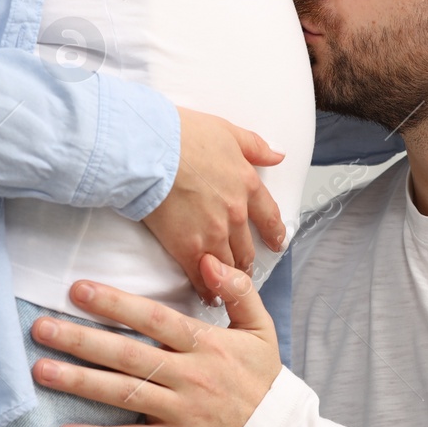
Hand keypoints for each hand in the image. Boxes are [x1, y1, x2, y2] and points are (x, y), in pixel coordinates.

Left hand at [29, 254, 281, 426]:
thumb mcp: (261, 331)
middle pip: (129, 355)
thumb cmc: (263, 383)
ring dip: (80, 383)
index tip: (79, 290)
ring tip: (41, 370)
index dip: (117, 304)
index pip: (155, 320)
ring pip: (123, 395)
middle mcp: (189, 377)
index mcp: (207, 346)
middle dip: (82, 340)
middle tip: (40, 327)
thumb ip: (239, 291)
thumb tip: (210, 259)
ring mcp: (180, 413)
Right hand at [143, 107, 288, 302]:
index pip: (268, 216)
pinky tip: (206, 295)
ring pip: (228, 265)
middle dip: (247, 260)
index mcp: (247, 184)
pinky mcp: (188, 248)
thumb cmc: (182, 135)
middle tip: (244, 270)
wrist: (150, 149)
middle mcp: (235, 213)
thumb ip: (255, 147)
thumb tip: (277, 156)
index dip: (273, 232)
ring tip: (225, 286)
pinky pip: (203, 276)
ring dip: (228, 277)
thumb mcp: (227, 131)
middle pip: (247, 246)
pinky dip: (206, 289)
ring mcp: (213, 233)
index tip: (276, 242)